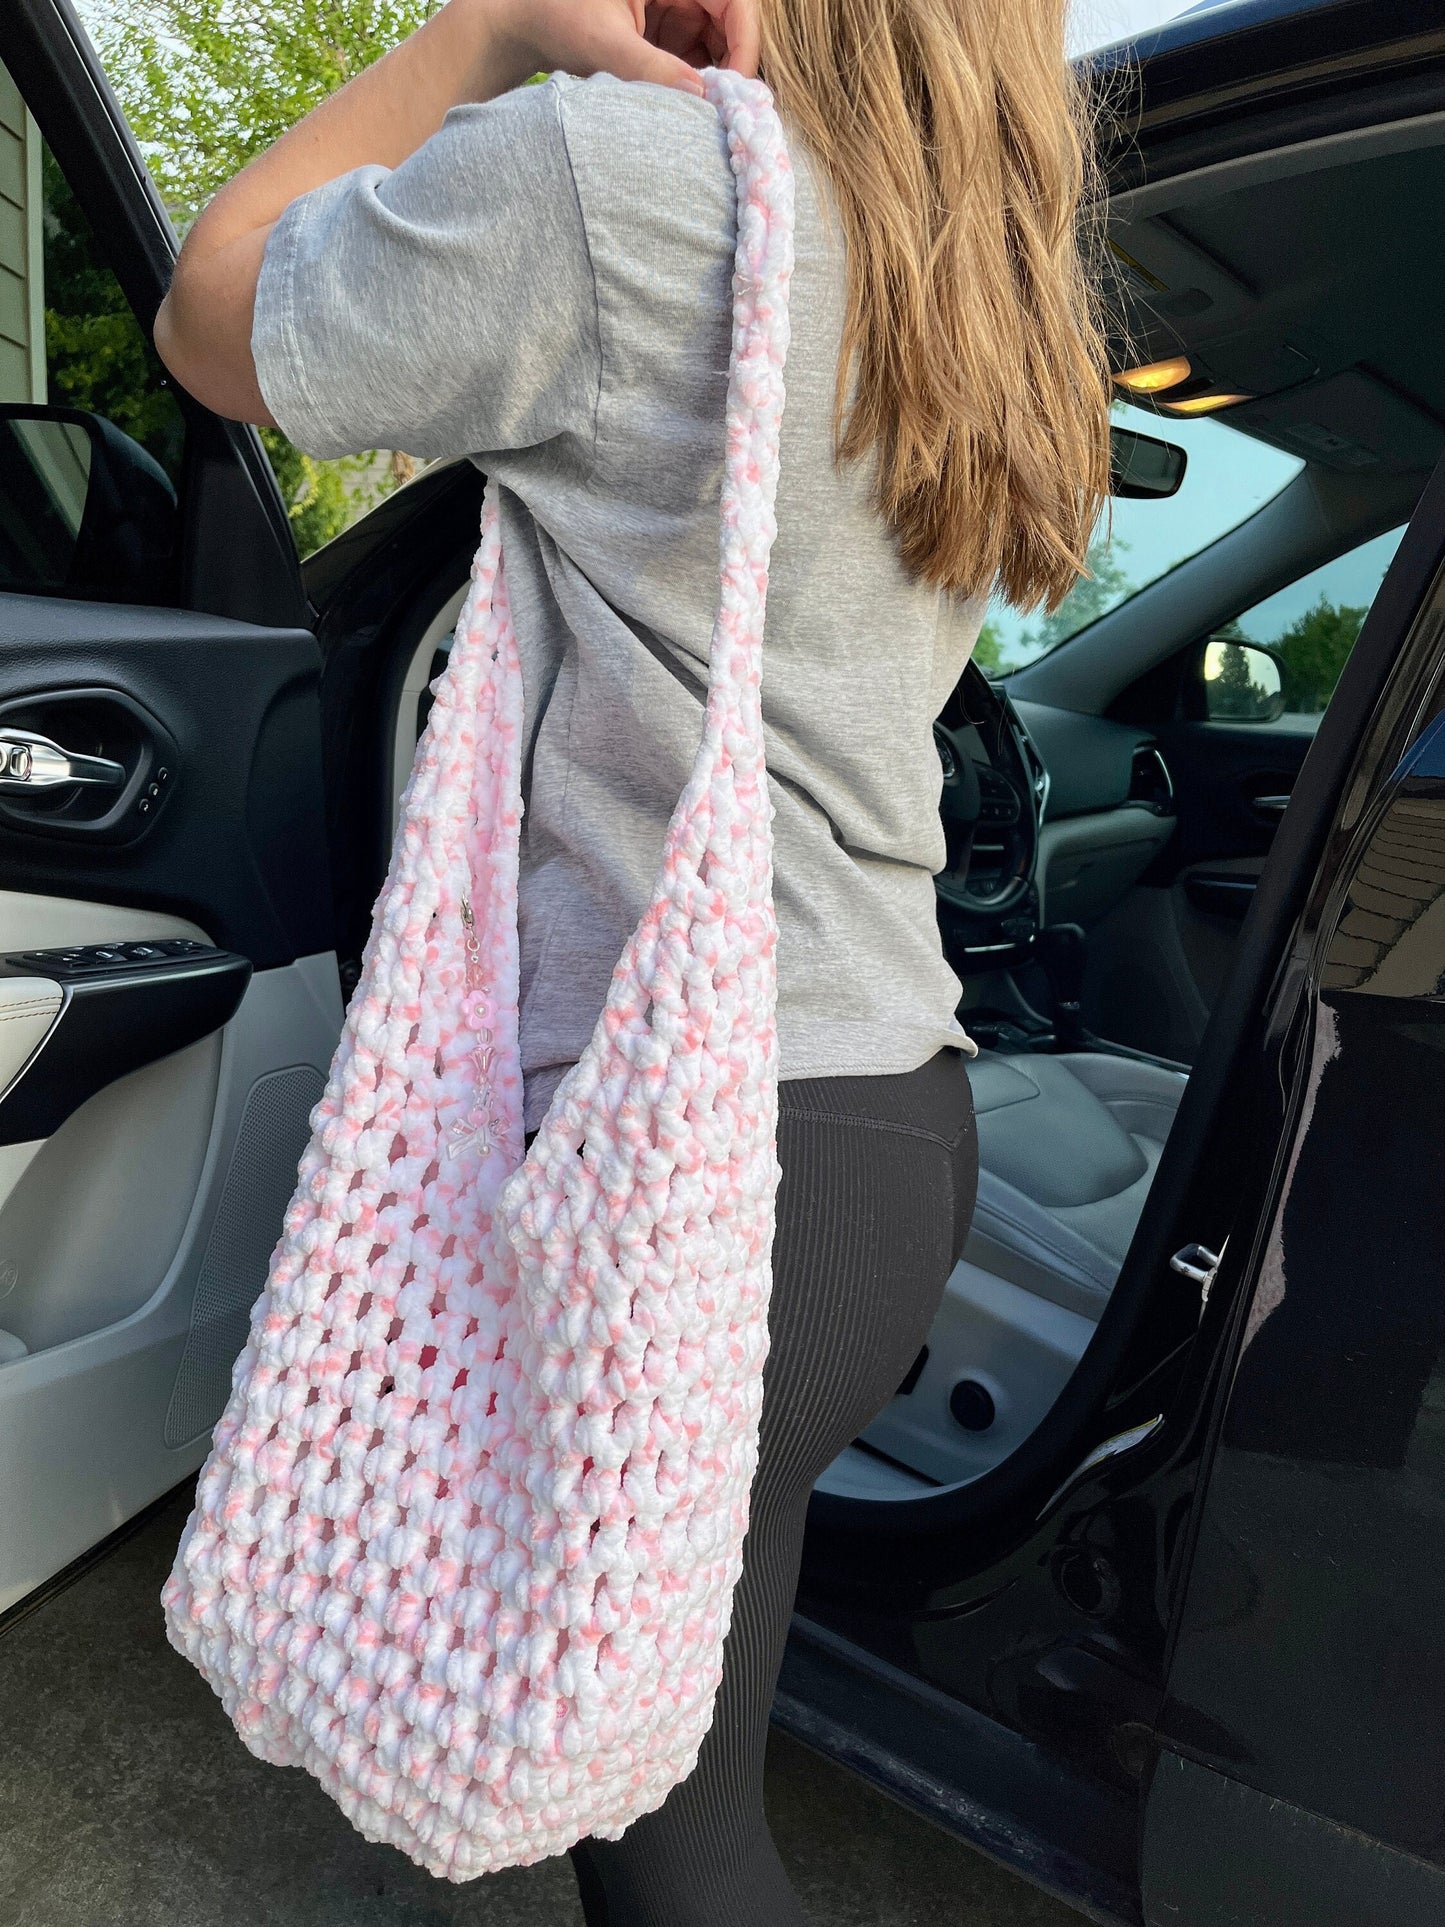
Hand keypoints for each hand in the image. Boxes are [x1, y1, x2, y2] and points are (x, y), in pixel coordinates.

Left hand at [489, 0, 758, 97]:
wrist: (522, 22)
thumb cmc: (555, 16)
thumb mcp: (604, 43)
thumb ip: (650, 68)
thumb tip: (701, 97)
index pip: (736, 2)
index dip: (744, 44)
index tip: (736, 90)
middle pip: (731, 23)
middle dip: (731, 66)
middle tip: (722, 113)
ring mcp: (673, 5)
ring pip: (717, 43)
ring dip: (714, 79)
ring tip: (700, 116)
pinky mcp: (664, 28)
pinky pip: (695, 55)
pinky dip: (694, 83)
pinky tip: (683, 109)